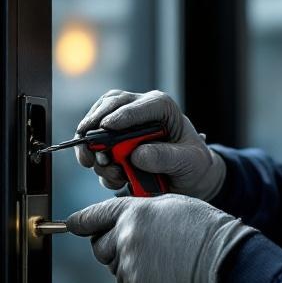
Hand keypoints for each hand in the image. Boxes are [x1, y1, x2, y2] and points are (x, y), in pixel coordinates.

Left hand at [66, 194, 256, 282]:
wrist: (225, 262)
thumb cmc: (205, 230)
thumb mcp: (172, 206)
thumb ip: (141, 212)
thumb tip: (122, 224)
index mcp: (133, 213)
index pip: (95, 216)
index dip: (82, 222)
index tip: (72, 225)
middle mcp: (125, 239)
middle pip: (100, 249)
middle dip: (113, 250)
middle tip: (141, 251)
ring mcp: (130, 268)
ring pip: (119, 273)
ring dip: (134, 270)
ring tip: (166, 265)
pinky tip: (169, 281)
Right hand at [74, 90, 225, 200]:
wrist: (189, 177)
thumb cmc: (193, 162)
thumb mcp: (189, 160)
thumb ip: (166, 157)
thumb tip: (137, 155)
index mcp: (161, 107)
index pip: (141, 104)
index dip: (123, 114)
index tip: (107, 126)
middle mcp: (138, 111)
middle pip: (108, 107)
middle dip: (94, 127)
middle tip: (88, 147)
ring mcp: (123, 126)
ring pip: (96, 126)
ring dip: (94, 150)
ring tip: (105, 168)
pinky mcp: (113, 145)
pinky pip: (97, 150)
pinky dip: (99, 166)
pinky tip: (113, 178)